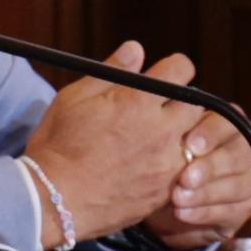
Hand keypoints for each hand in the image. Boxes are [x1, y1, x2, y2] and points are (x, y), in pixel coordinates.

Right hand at [28, 43, 214, 241]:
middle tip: (160, 109)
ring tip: (157, 140)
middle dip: (180, 102)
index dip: (173, 69)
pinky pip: (187, 171)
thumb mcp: (74, 98)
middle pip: (195, 104)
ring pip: (196, 140)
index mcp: (137, 102)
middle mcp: (160, 131)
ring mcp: (166, 164)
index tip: (164, 76)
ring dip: (182, 135)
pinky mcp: (165, 191)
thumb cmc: (57, 146)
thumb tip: (136, 49)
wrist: (54, 201)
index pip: (181, 70)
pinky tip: (152, 166)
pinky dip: (176, 165)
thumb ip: (112, 71)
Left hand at [150, 115, 250, 250]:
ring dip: (204, 194)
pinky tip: (182, 213)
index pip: (228, 123)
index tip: (189, 145)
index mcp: (227, 126)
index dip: (211, 133)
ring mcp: (248, 181)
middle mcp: (244, 151)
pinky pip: (230, 212)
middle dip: (210, 168)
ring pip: (236, 186)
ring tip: (177, 198)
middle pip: (237, 156)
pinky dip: (204, 213)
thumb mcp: (169, 143)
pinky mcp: (243, 209)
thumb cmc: (168, 160)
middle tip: (184, 178)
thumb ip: (173, 131)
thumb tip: (165, 120)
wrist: (168, 198)